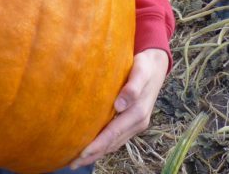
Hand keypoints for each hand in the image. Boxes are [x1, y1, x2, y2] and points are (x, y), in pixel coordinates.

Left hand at [69, 48, 169, 168]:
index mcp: (138, 113)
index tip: (80, 153)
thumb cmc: (145, 65)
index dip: (97, 145)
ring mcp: (136, 124)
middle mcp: (138, 122)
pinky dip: (104, 146)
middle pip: (112, 143)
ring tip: (77, 161)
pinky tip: (92, 148)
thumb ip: (133, 87)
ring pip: (114, 143)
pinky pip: (117, 138)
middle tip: (71, 164)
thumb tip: (119, 105)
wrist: (156, 65)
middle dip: (93, 154)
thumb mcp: (141, 71)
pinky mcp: (132, 122)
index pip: (113, 133)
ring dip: (97, 153)